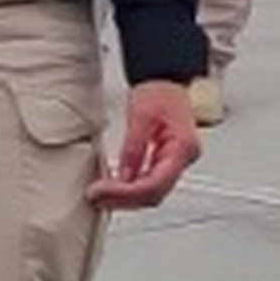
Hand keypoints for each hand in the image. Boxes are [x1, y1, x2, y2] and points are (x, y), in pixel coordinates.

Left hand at [91, 76, 200, 209]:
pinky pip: (149, 183)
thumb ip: (133, 148)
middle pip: (154, 193)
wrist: (167, 80)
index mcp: (183, 148)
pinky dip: (130, 189)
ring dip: (125, 198)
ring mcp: (176, 162)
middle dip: (123, 200)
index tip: (101, 192)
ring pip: (152, 193)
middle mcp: (183, 159)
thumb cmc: (160, 91)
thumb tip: (124, 176)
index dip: (126, 193)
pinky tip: (114, 187)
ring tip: (100, 195)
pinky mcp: (165, 162)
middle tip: (95, 197)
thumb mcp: (141, 115)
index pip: (155, 184)